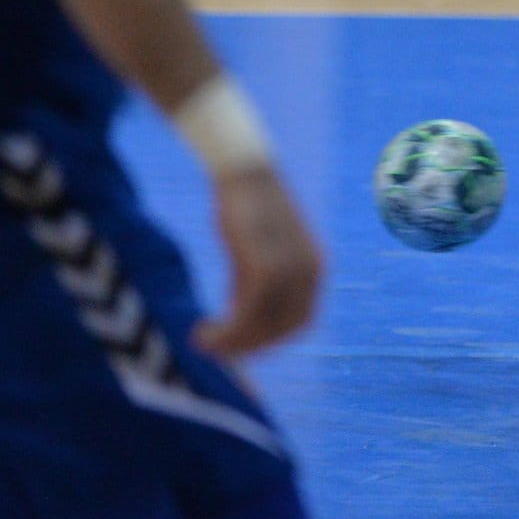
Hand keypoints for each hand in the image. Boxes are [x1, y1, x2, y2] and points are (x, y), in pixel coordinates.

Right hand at [191, 166, 322, 359]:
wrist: (244, 170)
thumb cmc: (247, 209)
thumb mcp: (256, 252)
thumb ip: (255, 285)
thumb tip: (240, 320)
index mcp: (315, 268)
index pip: (301, 321)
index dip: (270, 340)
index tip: (240, 344)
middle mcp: (311, 272)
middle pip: (283, 330)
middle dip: (248, 347)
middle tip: (215, 348)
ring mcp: (291, 269)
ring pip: (264, 326)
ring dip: (232, 343)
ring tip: (202, 341)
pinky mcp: (265, 263)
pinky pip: (248, 312)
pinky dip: (227, 329)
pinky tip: (204, 329)